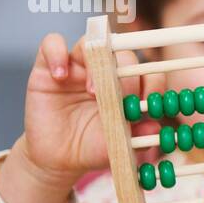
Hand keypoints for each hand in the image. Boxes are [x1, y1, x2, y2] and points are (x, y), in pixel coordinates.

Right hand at [0, 33, 159, 202]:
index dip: (153, 82)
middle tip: (122, 98)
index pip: (147, 72)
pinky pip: (51, 43)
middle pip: (121, 54)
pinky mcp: (47, 67)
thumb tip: (155, 128)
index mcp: (128, 88)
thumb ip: (136, 137)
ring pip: (90, 44)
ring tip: (93, 91)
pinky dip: (56, 53)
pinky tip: (60, 76)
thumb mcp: (117, 146)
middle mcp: (105, 72)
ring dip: (95, 65)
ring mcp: (77, 66)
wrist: (58, 159)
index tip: (150, 102)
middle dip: (126, 74)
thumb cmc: (92, 148)